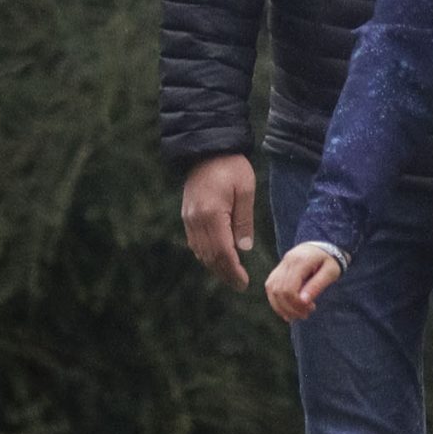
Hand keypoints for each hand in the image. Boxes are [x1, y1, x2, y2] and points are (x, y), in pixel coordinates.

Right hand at [180, 153, 257, 289]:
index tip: (243, 283)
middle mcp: (196, 219)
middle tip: (239, 284)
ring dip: (214, 266)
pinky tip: (217, 258)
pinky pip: (194, 241)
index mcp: (212, 214)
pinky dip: (205, 253)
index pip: (223, 252)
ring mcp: (189, 217)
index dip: (233, 270)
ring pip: (200, 251)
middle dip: (224, 273)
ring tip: (230, 275)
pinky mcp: (187, 214)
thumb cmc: (231, 166)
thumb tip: (244, 248)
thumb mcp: (245, 191)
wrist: (206, 148)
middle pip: (209, 256)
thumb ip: (244, 220)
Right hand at [265, 243, 343, 323]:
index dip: (297, 304)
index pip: (290, 288)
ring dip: (282, 307)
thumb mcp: (331, 272)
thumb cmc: (329, 261)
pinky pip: (270, 288)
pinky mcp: (277, 271)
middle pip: (279, 291)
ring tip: (297, 315)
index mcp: (300, 261)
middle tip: (305, 314)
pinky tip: (288, 311)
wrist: (321, 247)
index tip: (311, 308)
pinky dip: (277, 302)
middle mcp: (286, 262)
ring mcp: (280, 266)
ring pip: (272, 290)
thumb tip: (304, 302)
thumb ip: (317, 285)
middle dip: (291, 308)